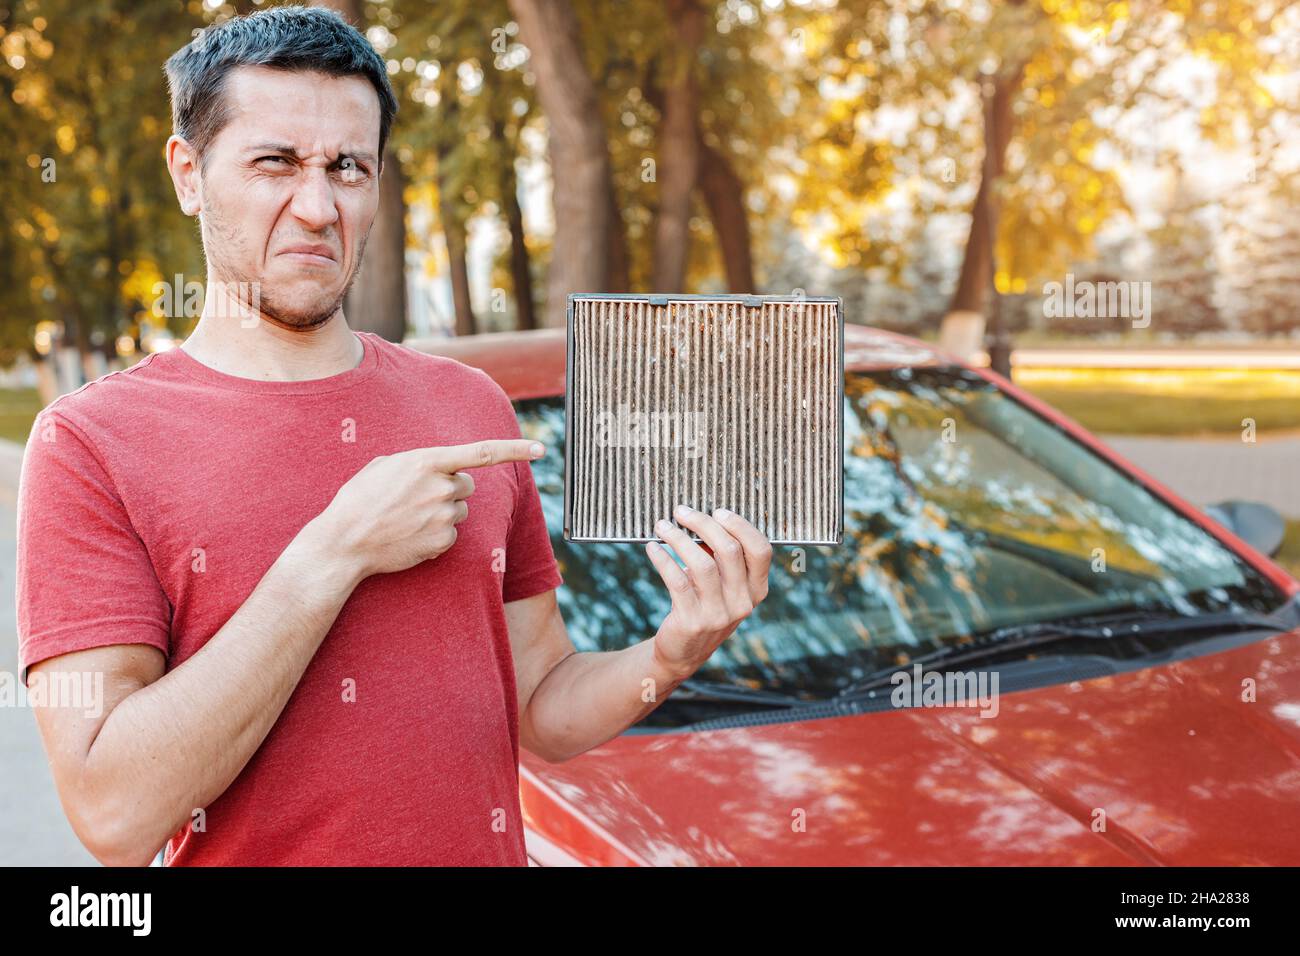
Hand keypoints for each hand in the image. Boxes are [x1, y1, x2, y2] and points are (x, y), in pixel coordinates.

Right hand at [311, 439, 544, 579]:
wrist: (344, 542)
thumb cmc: (359, 500)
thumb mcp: (384, 466)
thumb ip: (418, 462)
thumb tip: (438, 467)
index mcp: (427, 461)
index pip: (482, 453)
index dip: (515, 450)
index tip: (542, 449)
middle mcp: (442, 487)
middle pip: (467, 485)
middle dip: (451, 489)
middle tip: (418, 498)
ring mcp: (445, 516)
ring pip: (459, 511)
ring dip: (442, 512)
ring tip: (408, 518)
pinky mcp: (444, 541)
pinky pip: (452, 534)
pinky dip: (436, 536)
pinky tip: (410, 536)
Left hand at [645, 504, 772, 679]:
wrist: (683, 651)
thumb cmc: (703, 605)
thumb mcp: (723, 586)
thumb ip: (721, 557)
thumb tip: (700, 519)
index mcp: (756, 589)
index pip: (761, 550)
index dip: (741, 526)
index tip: (717, 511)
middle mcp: (743, 602)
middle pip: (729, 550)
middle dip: (703, 524)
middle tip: (681, 512)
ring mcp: (718, 614)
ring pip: (702, 563)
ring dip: (679, 539)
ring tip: (662, 527)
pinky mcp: (692, 620)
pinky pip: (677, 580)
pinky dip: (663, 560)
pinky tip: (653, 548)